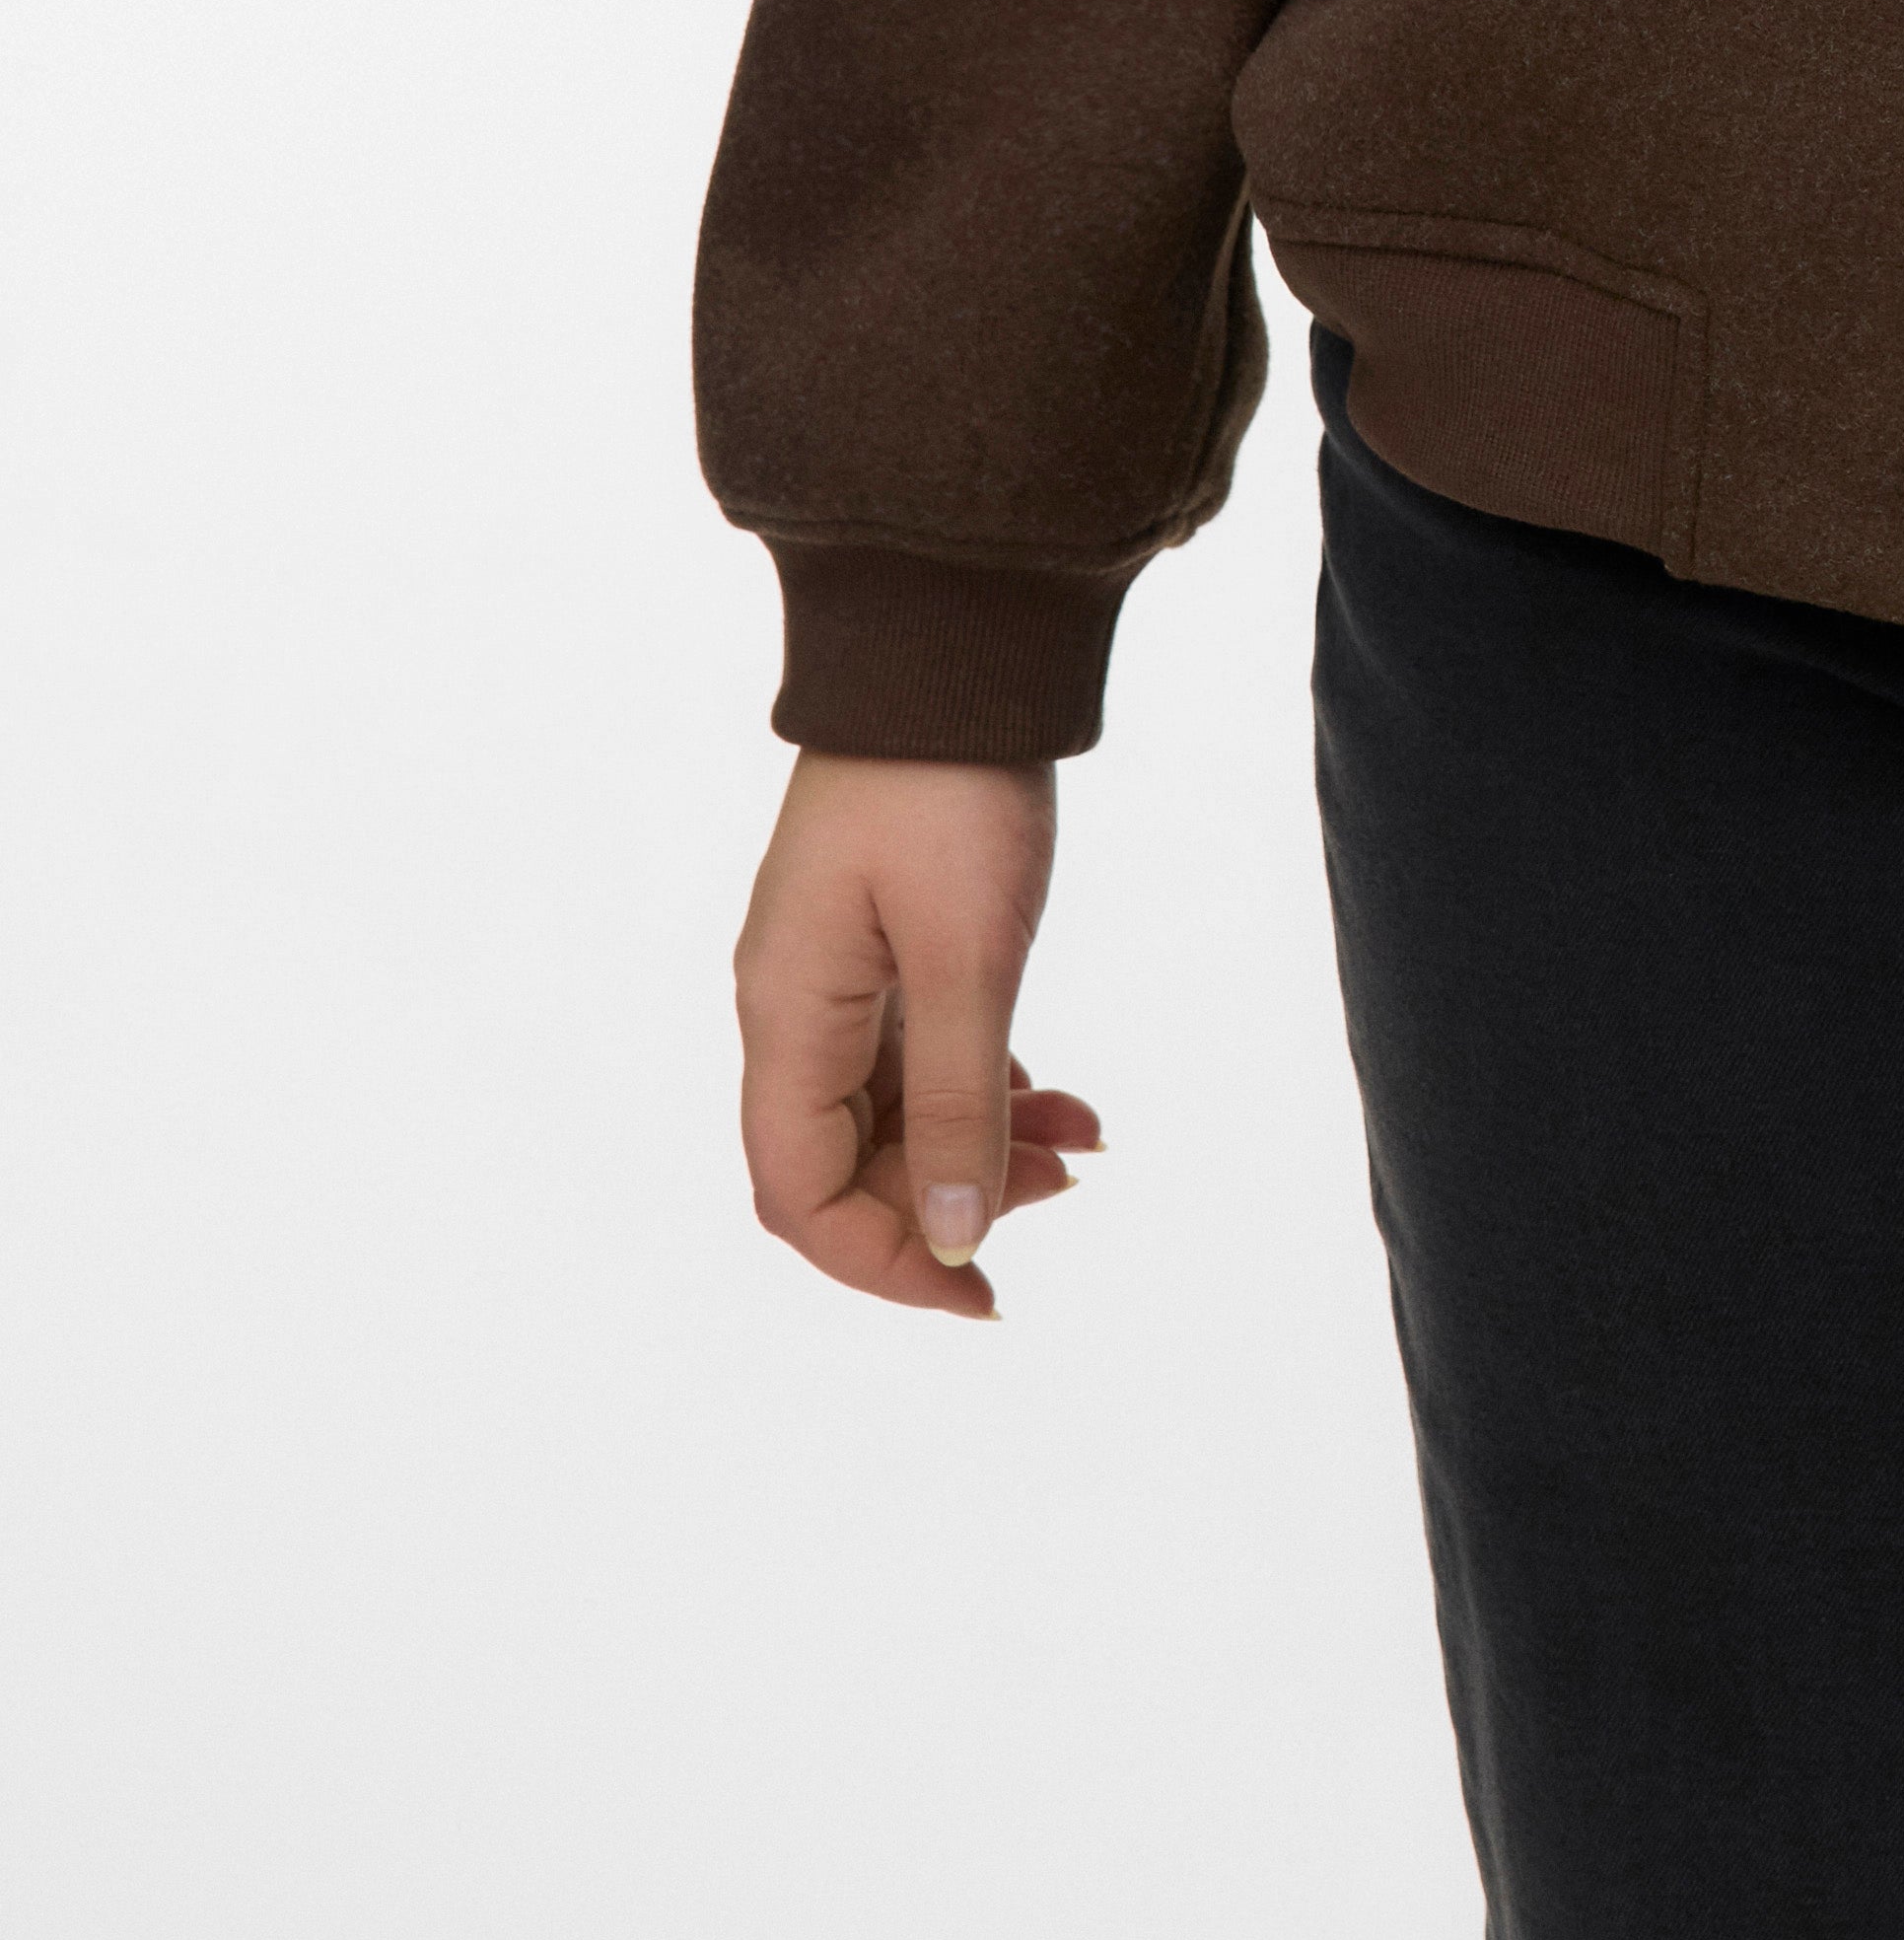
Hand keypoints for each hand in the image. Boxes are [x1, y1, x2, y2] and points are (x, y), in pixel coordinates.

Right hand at [733, 752, 1101, 1320]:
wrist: (955, 649)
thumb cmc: (950, 788)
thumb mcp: (969, 954)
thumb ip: (959, 1100)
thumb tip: (956, 1238)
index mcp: (786, 1017)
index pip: (799, 1195)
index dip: (883, 1262)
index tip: (984, 1291)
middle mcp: (795, 1007)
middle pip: (846, 1164)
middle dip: (949, 1199)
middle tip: (1062, 1188)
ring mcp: (837, 974)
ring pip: (893, 1111)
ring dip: (980, 1143)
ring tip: (1082, 1147)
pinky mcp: (884, 942)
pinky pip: (919, 1054)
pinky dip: (985, 1085)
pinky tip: (1057, 1098)